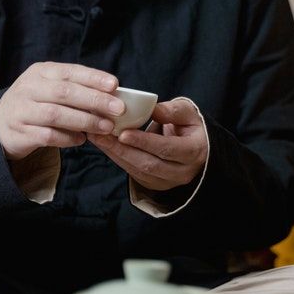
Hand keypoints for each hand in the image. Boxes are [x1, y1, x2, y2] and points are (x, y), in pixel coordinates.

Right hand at [0, 62, 122, 159]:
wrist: (5, 123)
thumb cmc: (40, 102)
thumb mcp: (54, 88)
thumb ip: (78, 88)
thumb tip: (113, 95)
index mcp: (40, 72)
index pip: (69, 72)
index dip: (93, 78)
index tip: (115, 85)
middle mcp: (28, 88)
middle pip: (64, 92)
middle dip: (95, 100)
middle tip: (118, 109)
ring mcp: (21, 110)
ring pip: (56, 114)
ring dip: (85, 121)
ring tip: (106, 127)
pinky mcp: (19, 132)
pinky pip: (48, 136)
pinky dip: (68, 138)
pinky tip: (82, 139)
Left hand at [88, 98, 208, 190]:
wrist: (197, 148)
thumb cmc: (191, 127)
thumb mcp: (188, 113)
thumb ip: (173, 111)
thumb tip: (152, 109)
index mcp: (194, 152)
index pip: (167, 149)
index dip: (144, 142)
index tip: (123, 133)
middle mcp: (183, 172)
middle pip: (149, 164)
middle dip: (122, 149)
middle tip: (100, 134)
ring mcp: (168, 181)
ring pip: (138, 171)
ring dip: (115, 155)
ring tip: (97, 138)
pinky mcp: (155, 184)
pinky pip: (133, 173)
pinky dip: (118, 159)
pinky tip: (105, 146)